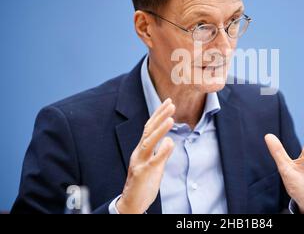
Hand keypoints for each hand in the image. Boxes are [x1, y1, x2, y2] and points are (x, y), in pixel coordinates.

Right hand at [116, 98, 175, 213]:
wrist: (131, 203)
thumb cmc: (143, 184)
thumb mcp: (154, 165)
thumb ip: (161, 153)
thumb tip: (169, 141)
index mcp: (141, 149)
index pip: (150, 127)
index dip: (158, 114)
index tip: (168, 102)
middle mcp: (139, 152)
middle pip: (148, 130)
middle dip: (160, 116)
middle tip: (171, 104)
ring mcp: (139, 162)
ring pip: (148, 142)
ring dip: (159, 129)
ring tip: (171, 118)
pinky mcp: (142, 173)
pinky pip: (153, 161)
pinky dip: (161, 151)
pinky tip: (169, 142)